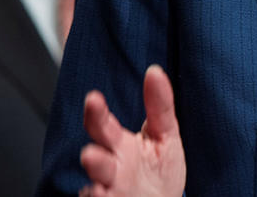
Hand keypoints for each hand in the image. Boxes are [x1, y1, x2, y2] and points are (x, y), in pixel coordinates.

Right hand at [78, 65, 186, 196]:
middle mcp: (111, 166)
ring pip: (97, 179)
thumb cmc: (159, 170)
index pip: (103, 125)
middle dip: (93, 144)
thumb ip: (159, 105)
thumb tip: (155, 71)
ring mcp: (110, 189)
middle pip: (96, 152)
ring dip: (95, 168)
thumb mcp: (165, 135)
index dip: (97, 113)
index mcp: (120, 144)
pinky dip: (98, 196)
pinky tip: (98, 191)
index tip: (94, 98)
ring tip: (91, 158)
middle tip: (90, 133)